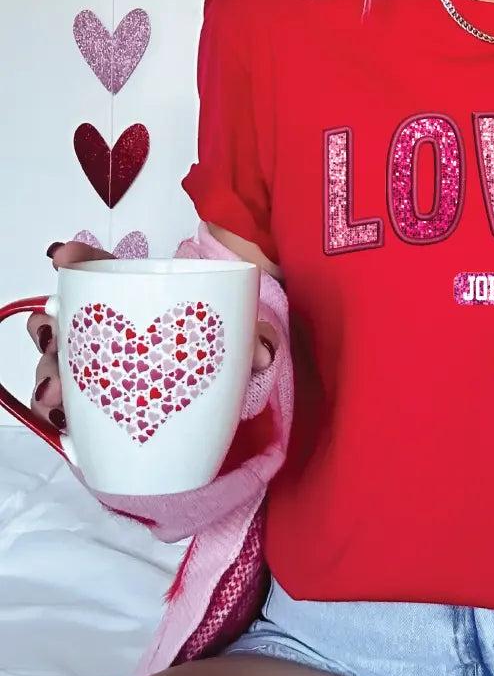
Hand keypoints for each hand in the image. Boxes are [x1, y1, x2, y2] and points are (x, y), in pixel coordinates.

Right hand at [28, 241, 277, 430]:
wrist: (214, 416)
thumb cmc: (220, 362)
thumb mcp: (239, 342)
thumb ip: (254, 339)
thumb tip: (263, 353)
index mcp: (143, 301)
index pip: (102, 270)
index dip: (80, 259)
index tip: (64, 257)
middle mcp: (112, 332)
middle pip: (64, 319)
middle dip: (49, 327)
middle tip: (53, 339)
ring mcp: (98, 369)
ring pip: (56, 361)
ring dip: (48, 371)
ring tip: (55, 391)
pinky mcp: (93, 408)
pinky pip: (62, 405)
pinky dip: (54, 410)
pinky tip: (62, 417)